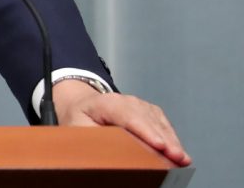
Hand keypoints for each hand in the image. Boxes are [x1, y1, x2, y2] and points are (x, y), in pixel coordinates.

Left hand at [53, 80, 190, 165]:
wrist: (82, 106)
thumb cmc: (79, 119)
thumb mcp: (77, 128)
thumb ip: (94, 137)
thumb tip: (109, 152)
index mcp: (104, 102)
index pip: (127, 115)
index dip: (145, 130)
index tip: (159, 145)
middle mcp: (125, 100)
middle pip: (147, 119)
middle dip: (164, 139)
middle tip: (177, 158)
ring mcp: (139, 105)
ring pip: (158, 121)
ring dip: (172, 140)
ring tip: (182, 159)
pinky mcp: (149, 112)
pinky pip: (163, 124)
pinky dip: (172, 137)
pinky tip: (178, 152)